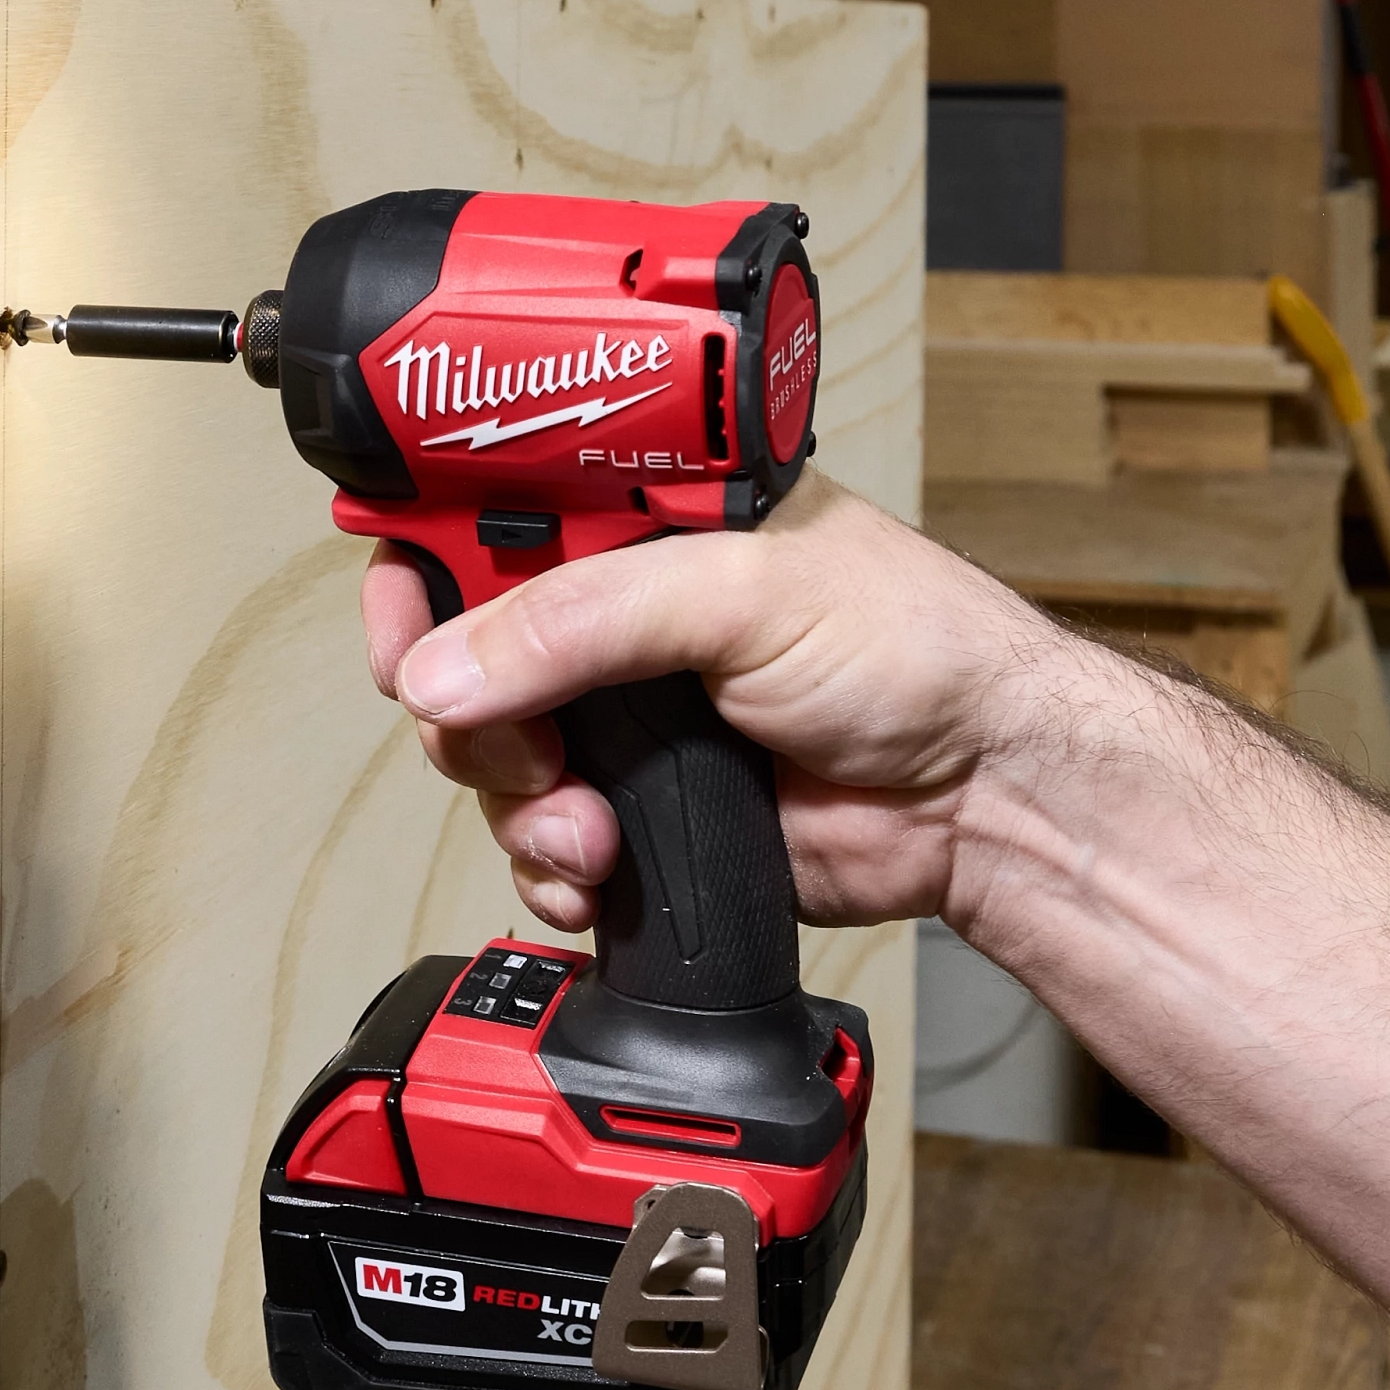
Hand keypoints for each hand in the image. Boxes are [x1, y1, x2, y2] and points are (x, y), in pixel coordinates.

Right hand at [361, 477, 1068, 932]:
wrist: (982, 794)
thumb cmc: (916, 649)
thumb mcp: (739, 592)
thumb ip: (581, 621)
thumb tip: (447, 669)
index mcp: (640, 519)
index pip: (482, 517)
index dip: (423, 568)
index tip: (407, 627)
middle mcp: (623, 612)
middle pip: (463, 652)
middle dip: (467, 712)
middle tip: (518, 743)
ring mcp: (626, 714)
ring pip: (489, 758)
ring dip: (518, 804)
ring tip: (590, 825)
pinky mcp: (639, 808)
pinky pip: (536, 843)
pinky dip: (550, 869)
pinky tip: (602, 871)